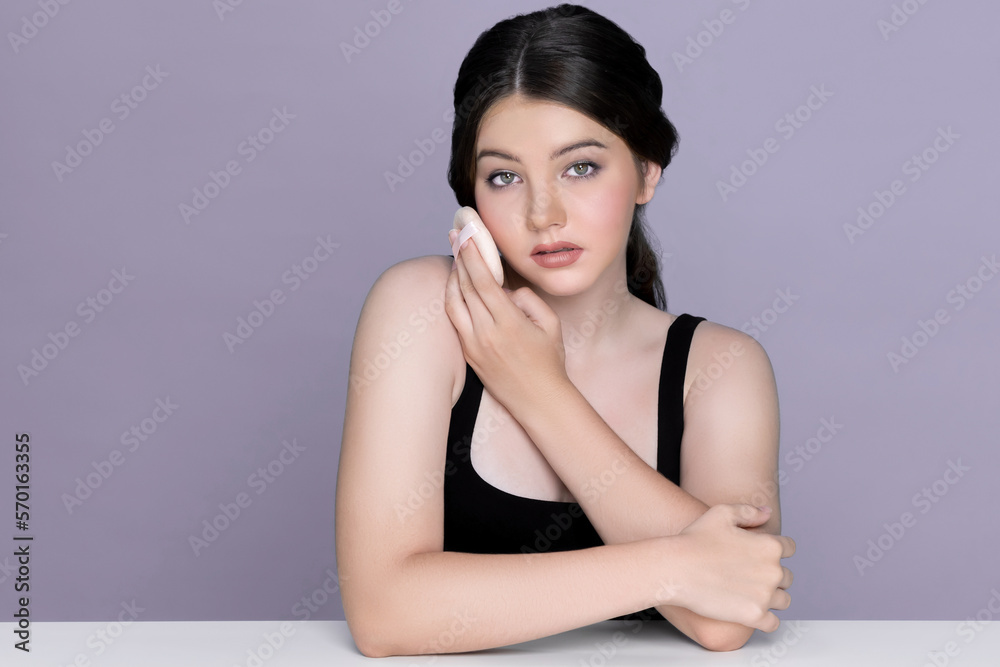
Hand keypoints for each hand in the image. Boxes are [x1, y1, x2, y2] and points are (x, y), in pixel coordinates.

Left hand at [444, 230, 568, 412]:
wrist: (538, 400)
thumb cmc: (549, 362)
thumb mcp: (550, 324)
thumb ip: (528, 299)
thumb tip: (507, 290)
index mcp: (509, 323)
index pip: (483, 281)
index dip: (473, 255)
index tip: (467, 234)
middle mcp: (486, 333)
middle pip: (465, 287)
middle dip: (460, 257)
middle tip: (455, 234)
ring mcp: (473, 345)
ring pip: (453, 303)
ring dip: (452, 277)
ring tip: (455, 257)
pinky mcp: (468, 354)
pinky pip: (454, 319)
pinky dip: (452, 298)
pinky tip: (456, 286)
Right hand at [668, 504, 794, 632]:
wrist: (675, 569)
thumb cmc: (694, 540)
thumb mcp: (721, 514)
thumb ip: (748, 512)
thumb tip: (767, 513)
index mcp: (769, 546)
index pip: (789, 549)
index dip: (775, 551)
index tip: (760, 556)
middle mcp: (773, 571)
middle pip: (787, 577)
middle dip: (772, 576)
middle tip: (750, 576)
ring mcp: (765, 595)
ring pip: (782, 600)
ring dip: (771, 598)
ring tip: (750, 594)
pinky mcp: (754, 616)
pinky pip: (773, 623)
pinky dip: (765, 620)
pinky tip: (751, 612)